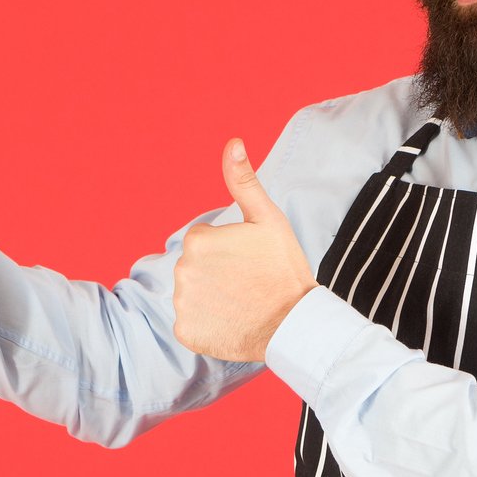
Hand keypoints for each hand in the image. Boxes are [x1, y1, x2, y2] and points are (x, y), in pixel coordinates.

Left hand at [172, 137, 318, 362]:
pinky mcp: (186, 333)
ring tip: (242, 302)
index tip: (249, 261)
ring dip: (211, 298)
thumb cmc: (284, 268)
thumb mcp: (268, 219)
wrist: (294, 323)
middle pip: (196, 267)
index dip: (229, 250)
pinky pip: (191, 323)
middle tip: (247, 282)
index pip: (204, 241)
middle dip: (217, 272)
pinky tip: (232, 322)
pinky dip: (207, 324)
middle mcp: (182, 271)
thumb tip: (233, 143)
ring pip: (192, 294)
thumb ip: (244, 181)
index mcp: (198, 241)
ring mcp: (183, 304)